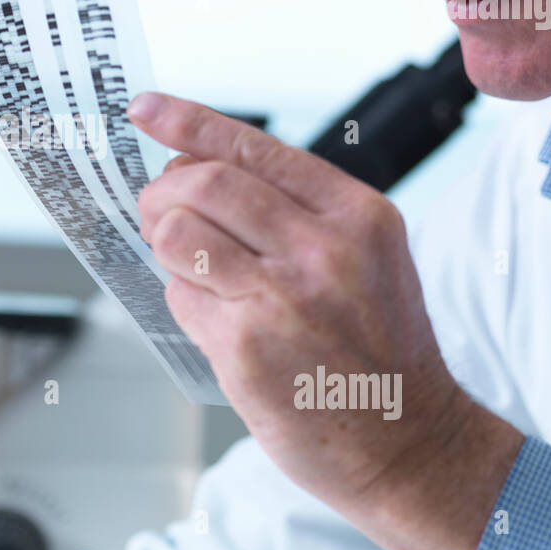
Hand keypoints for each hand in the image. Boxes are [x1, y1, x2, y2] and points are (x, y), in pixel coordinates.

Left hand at [128, 91, 523, 549]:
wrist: (406, 442)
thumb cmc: (380, 346)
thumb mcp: (369, 255)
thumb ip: (298, 208)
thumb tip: (198, 168)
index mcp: (355, 215)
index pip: (252, 148)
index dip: (187, 121)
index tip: (144, 108)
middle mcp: (321, 251)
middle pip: (203, 184)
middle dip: (162, 189)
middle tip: (154, 206)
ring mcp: (280, 300)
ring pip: (179, 234)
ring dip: (164, 241)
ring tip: (186, 259)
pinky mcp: (244, 348)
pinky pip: (180, 295)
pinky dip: (183, 296)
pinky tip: (214, 314)